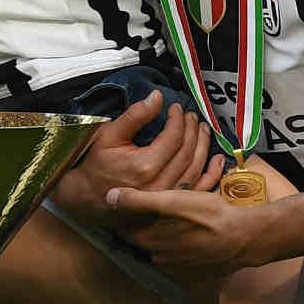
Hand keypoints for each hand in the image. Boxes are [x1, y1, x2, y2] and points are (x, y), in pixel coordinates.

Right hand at [54, 92, 224, 226]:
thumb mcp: (109, 135)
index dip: (178, 119)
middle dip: (192, 129)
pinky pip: (199, 190)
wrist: (86, 198)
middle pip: (187, 151)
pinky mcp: (170, 207)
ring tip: (202, 129)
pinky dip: (211, 173)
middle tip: (191, 116)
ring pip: (196, 169)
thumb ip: (135, 116)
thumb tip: (157, 97)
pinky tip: (216, 159)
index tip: (176, 108)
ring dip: (203, 146)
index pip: (173, 137)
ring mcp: (167, 198)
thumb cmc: (95, 165)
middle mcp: (160, 185)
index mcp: (145, 166)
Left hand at [106, 186, 272, 274]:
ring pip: (163, 251)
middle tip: (158, 211)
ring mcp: (178, 270)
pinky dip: (183, 250)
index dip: (127, 217)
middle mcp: (159, 260)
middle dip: (147, 228)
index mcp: (149, 242)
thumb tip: (107, 197)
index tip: (130, 206)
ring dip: (166, 239)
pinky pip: (181, 260)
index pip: (126, 230)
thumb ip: (138, 200)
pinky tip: (194, 237)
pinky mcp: (196, 276)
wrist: (244, 237)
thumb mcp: (172, 200)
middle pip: (144, 241)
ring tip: (178, 222)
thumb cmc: (208, 215)